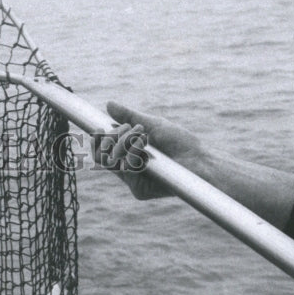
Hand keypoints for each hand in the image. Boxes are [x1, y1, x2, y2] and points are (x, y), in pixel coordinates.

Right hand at [91, 101, 205, 199]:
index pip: (102, 150)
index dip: (96, 140)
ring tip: (142, 136)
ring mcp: (132, 180)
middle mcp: (127, 169)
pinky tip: (146, 147)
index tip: (98, 128)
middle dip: (110, 138)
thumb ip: (129, 116)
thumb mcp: (152, 124)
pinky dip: (133, 153)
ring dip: (123, 142)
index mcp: (127, 154)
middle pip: (100, 157)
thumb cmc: (180, 142)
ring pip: (110, 161)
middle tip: (127, 129)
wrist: (197, 159)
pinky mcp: (138, 190)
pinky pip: (124, 169)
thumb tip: (109, 104)